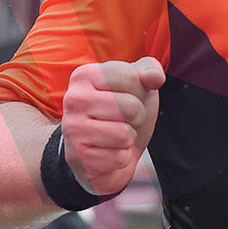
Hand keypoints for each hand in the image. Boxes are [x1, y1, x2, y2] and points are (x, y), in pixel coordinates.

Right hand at [61, 58, 164, 195]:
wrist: (104, 150)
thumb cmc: (122, 111)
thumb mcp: (137, 86)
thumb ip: (148, 71)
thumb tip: (155, 76)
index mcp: (85, 75)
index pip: (131, 77)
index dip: (141, 91)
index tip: (129, 96)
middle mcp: (74, 99)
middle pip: (131, 107)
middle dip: (138, 116)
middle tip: (125, 119)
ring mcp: (72, 128)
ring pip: (124, 135)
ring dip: (129, 138)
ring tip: (116, 134)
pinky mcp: (78, 156)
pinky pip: (118, 157)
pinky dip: (121, 157)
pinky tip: (109, 151)